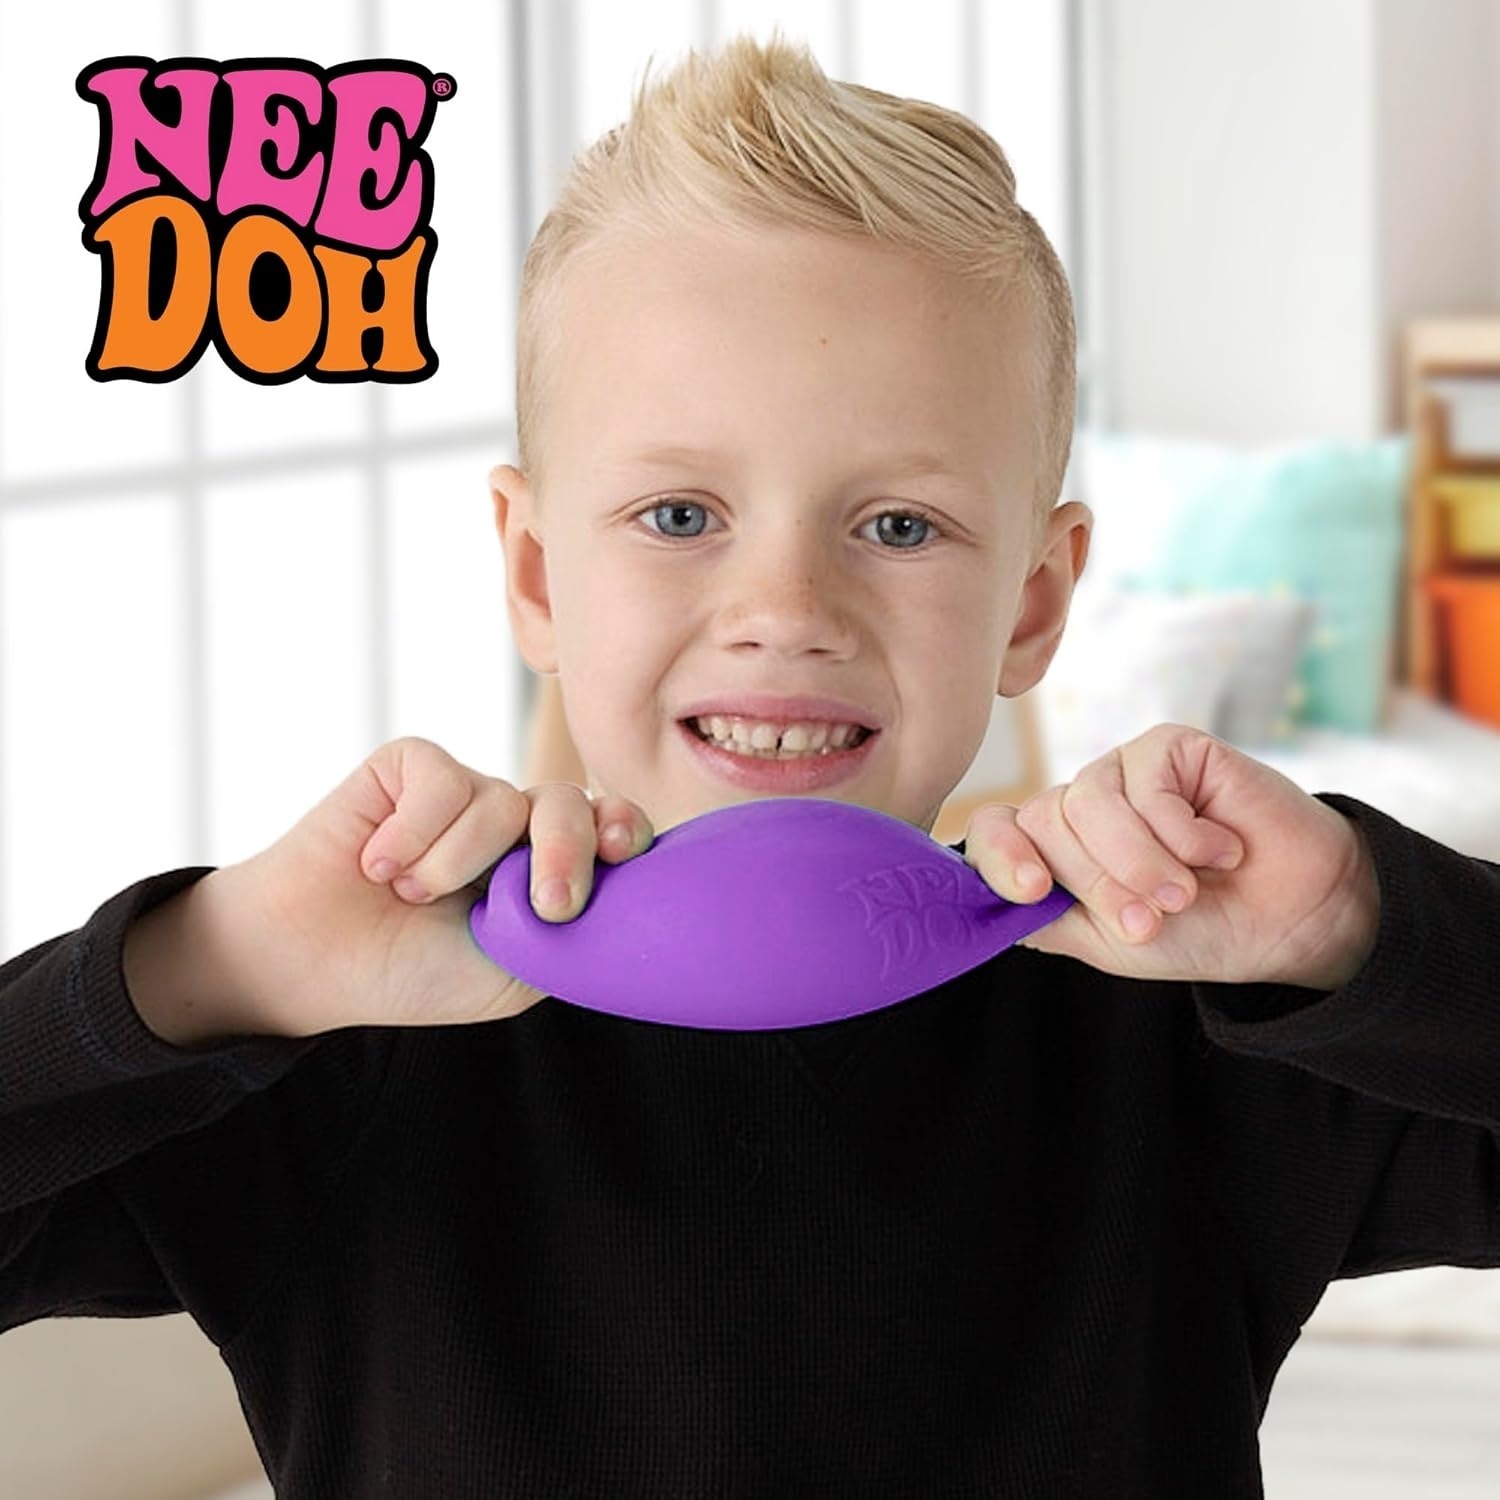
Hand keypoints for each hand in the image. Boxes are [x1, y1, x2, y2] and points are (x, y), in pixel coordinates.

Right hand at [218, 737, 654, 1035]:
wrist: (313, 963)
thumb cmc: (413, 971)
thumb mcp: (512, 974)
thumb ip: (572, 934)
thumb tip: (624, 896)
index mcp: (545, 864)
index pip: (607, 826)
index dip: (624, 830)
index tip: (622, 853)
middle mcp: (513, 820)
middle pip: (570, 802)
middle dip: (566, 851)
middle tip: (545, 904)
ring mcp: (463, 790)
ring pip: (500, 801)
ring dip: (452, 866)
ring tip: (406, 896)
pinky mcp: (410, 766)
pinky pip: (441, 784)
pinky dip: (410, 837)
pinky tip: (375, 865)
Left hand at [964, 723, 1379, 989]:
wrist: (1292, 918)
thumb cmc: (1202, 929)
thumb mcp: (1111, 943)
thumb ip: (1047, 920)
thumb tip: (989, 903)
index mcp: (1054, 851)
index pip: (993, 834)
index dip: (1000, 858)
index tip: (1033, 891)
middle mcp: (1078, 806)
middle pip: (1044, 825)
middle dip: (1098, 883)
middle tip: (1152, 921)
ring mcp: (1121, 772)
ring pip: (1089, 804)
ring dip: (1142, 863)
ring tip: (1187, 892)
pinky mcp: (1168, 748)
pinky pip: (1146, 785)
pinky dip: (1183, 833)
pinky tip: (1221, 849)